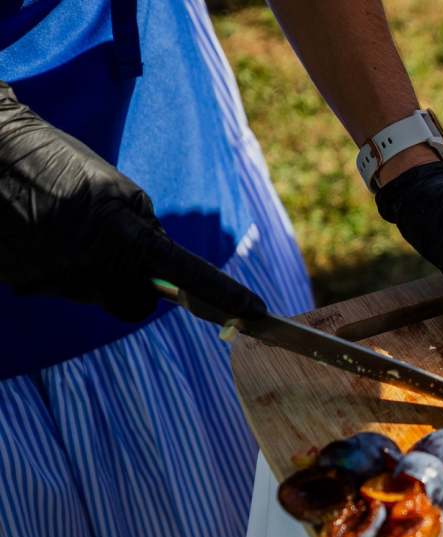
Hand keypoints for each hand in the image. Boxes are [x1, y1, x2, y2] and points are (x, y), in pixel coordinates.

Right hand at [0, 81, 265, 322]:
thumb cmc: (62, 162)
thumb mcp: (122, 190)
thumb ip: (149, 231)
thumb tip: (163, 265)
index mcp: (126, 241)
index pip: (188, 277)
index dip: (225, 296)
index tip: (258, 311)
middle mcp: (95, 272)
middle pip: (136, 303)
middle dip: (135, 283)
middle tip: (116, 245)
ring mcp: (59, 283)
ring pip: (97, 295)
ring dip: (95, 272)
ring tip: (69, 227)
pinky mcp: (27, 286)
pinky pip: (62, 288)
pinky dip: (61, 268)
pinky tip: (44, 234)